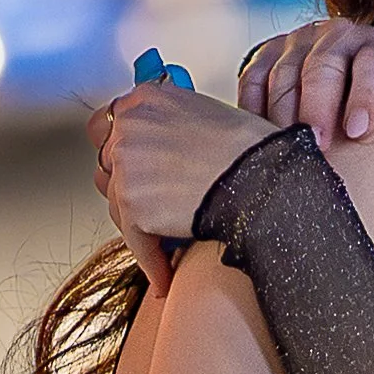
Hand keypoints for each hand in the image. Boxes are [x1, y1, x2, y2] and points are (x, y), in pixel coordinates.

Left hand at [91, 85, 273, 290]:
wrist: (265, 180)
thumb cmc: (255, 153)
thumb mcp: (207, 116)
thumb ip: (173, 127)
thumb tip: (167, 151)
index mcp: (147, 99)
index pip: (110, 126)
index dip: (122, 152)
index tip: (136, 171)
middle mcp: (129, 125)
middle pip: (108, 165)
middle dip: (127, 188)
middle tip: (150, 208)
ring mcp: (127, 164)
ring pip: (117, 205)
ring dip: (138, 225)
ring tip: (162, 242)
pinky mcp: (133, 204)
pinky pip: (134, 240)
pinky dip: (151, 260)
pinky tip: (165, 274)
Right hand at [237, 18, 373, 148]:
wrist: (356, 83)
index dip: (367, 96)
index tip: (357, 133)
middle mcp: (340, 35)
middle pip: (324, 67)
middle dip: (318, 107)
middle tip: (317, 146)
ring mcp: (300, 40)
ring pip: (285, 71)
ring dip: (282, 111)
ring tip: (287, 150)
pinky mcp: (270, 51)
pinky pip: (254, 74)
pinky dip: (252, 103)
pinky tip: (258, 134)